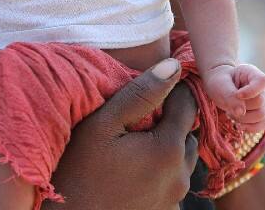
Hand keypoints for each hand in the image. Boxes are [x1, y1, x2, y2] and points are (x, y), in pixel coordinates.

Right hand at [45, 59, 198, 209]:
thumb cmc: (76, 173)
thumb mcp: (101, 125)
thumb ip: (140, 94)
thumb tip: (174, 67)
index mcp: (168, 149)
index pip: (188, 104)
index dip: (171, 92)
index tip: (149, 91)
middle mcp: (179, 177)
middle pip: (187, 135)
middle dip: (169, 123)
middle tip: (137, 121)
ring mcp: (174, 199)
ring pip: (181, 161)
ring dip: (166, 149)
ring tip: (134, 146)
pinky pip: (171, 184)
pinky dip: (159, 173)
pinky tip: (132, 172)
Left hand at [204, 63, 264, 132]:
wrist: (219, 87)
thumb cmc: (219, 82)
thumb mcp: (220, 85)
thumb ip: (230, 96)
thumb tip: (241, 112)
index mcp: (252, 74)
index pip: (261, 81)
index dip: (251, 91)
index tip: (237, 95)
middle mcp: (261, 88)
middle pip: (260, 102)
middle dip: (242, 107)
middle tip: (228, 106)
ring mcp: (263, 102)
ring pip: (262, 116)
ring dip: (244, 119)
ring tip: (231, 114)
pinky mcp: (261, 114)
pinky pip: (264, 124)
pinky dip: (251, 128)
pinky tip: (239, 125)